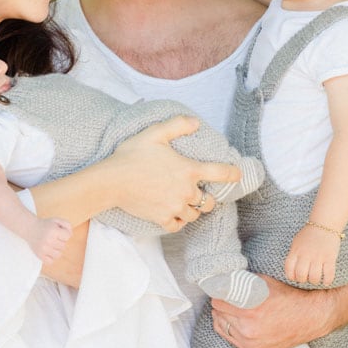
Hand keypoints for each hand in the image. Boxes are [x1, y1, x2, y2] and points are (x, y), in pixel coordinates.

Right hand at [41, 221, 89, 287]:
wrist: (30, 228)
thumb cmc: (46, 225)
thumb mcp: (57, 220)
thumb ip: (68, 225)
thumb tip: (71, 235)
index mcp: (53, 231)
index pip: (68, 236)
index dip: (65, 234)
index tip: (59, 232)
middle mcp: (48, 240)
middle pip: (63, 246)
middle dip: (60, 241)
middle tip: (54, 237)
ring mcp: (43, 249)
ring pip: (58, 254)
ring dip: (57, 250)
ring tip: (52, 244)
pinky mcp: (39, 255)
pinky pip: (51, 261)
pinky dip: (51, 258)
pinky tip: (48, 251)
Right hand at [99, 115, 238, 231]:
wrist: (110, 181)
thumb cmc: (131, 155)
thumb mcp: (154, 133)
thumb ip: (177, 125)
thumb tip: (196, 122)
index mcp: (188, 170)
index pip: (221, 173)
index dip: (232, 174)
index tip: (237, 175)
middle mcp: (186, 191)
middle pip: (209, 202)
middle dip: (208, 198)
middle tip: (200, 193)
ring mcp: (175, 207)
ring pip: (194, 215)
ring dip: (193, 210)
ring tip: (184, 203)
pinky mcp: (162, 218)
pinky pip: (178, 225)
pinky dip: (178, 221)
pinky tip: (173, 213)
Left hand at [212, 276, 335, 347]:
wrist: (310, 318)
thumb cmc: (288, 297)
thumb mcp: (264, 283)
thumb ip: (242, 282)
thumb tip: (223, 280)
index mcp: (251, 310)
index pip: (218, 301)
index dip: (219, 293)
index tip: (221, 289)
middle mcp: (249, 329)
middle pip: (218, 314)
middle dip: (222, 305)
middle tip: (227, 298)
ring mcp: (251, 343)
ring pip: (222, 327)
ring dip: (225, 317)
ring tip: (232, 309)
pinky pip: (232, 340)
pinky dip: (233, 330)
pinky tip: (240, 322)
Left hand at [284, 223, 340, 284]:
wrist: (324, 224)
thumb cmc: (309, 234)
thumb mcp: (296, 242)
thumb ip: (294, 255)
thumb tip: (292, 270)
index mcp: (296, 251)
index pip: (289, 269)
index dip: (291, 276)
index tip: (296, 277)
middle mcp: (306, 254)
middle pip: (301, 275)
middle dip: (303, 280)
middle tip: (307, 277)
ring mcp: (318, 256)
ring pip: (314, 277)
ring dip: (315, 281)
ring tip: (316, 279)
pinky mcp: (330, 257)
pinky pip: (328, 274)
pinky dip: (327, 281)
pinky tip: (326, 281)